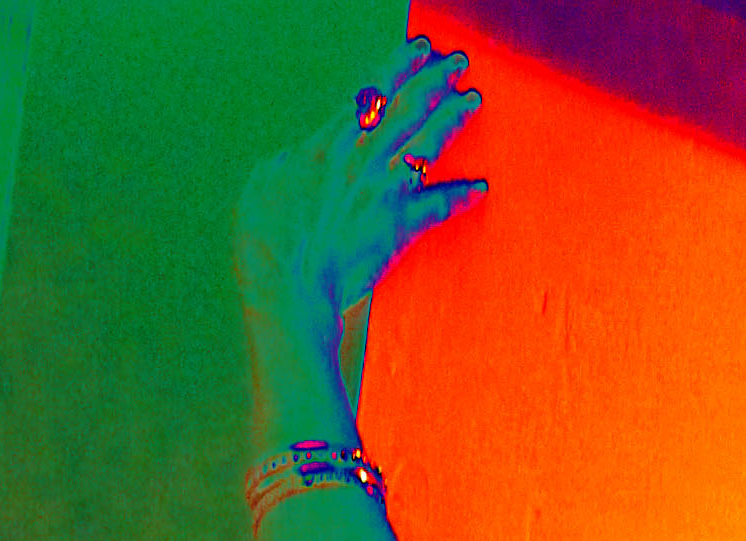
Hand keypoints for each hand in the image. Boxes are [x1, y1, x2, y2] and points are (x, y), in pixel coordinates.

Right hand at [234, 33, 486, 359]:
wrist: (288, 285)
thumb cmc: (267, 240)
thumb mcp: (266, 182)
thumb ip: (292, 159)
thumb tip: (303, 152)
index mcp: (329, 144)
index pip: (373, 95)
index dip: (400, 68)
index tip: (420, 50)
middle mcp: (362, 160)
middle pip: (408, 109)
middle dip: (436, 80)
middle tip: (457, 63)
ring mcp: (384, 192)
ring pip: (427, 144)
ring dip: (453, 119)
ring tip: (471, 100)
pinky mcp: (397, 227)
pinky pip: (437, 207)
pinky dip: (460, 196)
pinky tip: (479, 187)